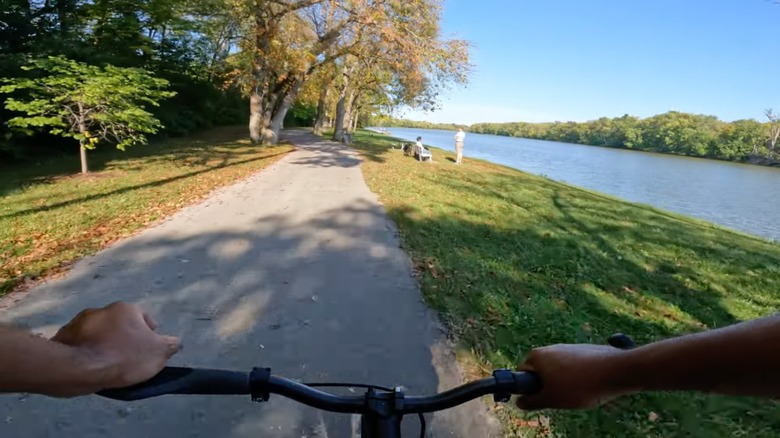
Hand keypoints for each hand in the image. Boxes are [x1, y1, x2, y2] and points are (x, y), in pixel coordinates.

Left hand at [52, 301, 179, 391]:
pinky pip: (79, 344)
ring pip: (97, 333)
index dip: (148, 334)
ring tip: (106, 365)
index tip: (146, 350)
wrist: (78, 368)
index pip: (143, 317)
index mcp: (125, 308)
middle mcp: (101, 309)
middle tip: (127, 359)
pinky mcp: (63, 337)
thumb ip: (170, 345)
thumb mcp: (158, 353)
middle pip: (118, 324)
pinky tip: (89, 366)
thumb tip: (174, 342)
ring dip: (102, 344)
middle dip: (123, 338)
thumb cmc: (123, 357)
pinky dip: (85, 352)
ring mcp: (79, 322)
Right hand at [516, 344, 630, 409]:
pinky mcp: (584, 350)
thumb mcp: (552, 399)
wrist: (616, 371)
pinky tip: (590, 386)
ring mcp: (568, 347)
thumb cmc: (580, 385)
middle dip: (549, 386)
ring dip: (565, 383)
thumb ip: (532, 402)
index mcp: (537, 356)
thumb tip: (519, 402)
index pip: (523, 373)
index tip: (543, 398)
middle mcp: (550, 348)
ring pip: (559, 370)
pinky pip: (575, 367)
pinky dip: (579, 377)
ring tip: (578, 393)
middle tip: (560, 398)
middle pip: (542, 371)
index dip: (530, 388)